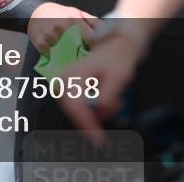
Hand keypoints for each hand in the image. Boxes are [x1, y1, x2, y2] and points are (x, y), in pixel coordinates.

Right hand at [27, 2, 97, 54]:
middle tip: (84, 55)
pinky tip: (57, 51)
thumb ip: (92, 22)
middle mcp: (62, 27)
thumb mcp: (78, 12)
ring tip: (69, 52)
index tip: (98, 52)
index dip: (95, 47)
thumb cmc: (61, 13)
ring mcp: (50, 36)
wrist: (36, 12)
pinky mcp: (41, 43)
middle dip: (82, 53)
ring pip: (66, 54)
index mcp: (73, 19)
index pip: (90, 38)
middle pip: (78, 49)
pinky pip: (53, 56)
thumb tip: (107, 31)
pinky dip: (57, 56)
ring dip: (69, 56)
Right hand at [56, 32, 140, 146]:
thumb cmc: (117, 60)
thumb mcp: (117, 79)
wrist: (117, 46)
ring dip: (95, 112)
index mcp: (75, 74)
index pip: (75, 106)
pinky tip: (110, 100)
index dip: (85, 123)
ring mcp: (68, 82)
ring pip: (77, 109)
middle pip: (73, 109)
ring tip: (115, 102)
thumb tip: (99, 113)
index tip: (97, 137)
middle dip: (91, 117)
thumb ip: (107, 98)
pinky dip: (95, 108)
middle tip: (109, 117)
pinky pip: (79, 105)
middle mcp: (66, 78)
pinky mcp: (72, 87)